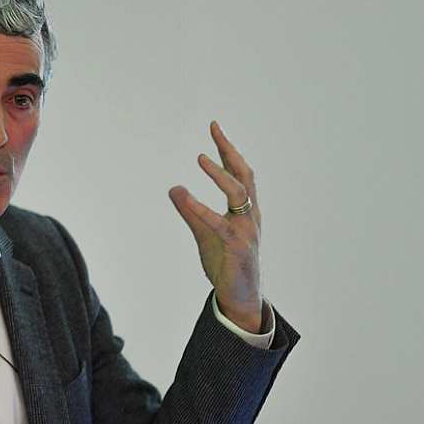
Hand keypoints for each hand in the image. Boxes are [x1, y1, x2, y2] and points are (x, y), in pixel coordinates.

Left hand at [168, 121, 263, 332]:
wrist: (239, 296)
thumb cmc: (225, 263)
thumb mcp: (203, 232)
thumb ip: (190, 211)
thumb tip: (174, 188)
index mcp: (245, 211)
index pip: (239, 173)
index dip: (228, 150)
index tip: (215, 127)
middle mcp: (250, 216)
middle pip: (244, 175)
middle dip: (229, 151)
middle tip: (214, 129)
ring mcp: (247, 231)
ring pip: (238, 195)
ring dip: (220, 174)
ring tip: (201, 157)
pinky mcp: (239, 248)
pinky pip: (220, 224)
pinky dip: (201, 209)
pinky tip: (184, 197)